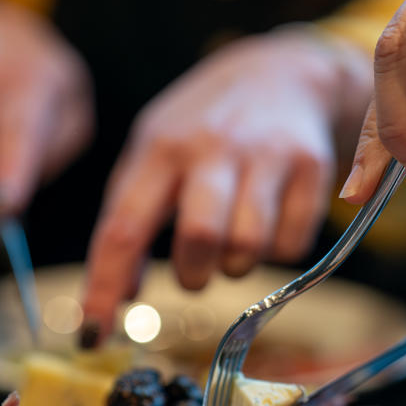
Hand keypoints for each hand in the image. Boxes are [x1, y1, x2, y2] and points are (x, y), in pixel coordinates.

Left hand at [80, 31, 364, 341]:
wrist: (281, 71)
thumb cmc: (203, 127)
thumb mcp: (154, 151)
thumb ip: (131, 218)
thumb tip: (119, 298)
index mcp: (159, 147)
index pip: (123, 228)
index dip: (105, 287)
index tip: (93, 333)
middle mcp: (212, 147)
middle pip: (199, 240)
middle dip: (193, 275)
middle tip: (195, 271)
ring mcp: (266, 154)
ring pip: (248, 249)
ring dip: (235, 266)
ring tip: (233, 241)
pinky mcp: (312, 166)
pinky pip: (291, 245)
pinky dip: (276, 251)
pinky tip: (269, 222)